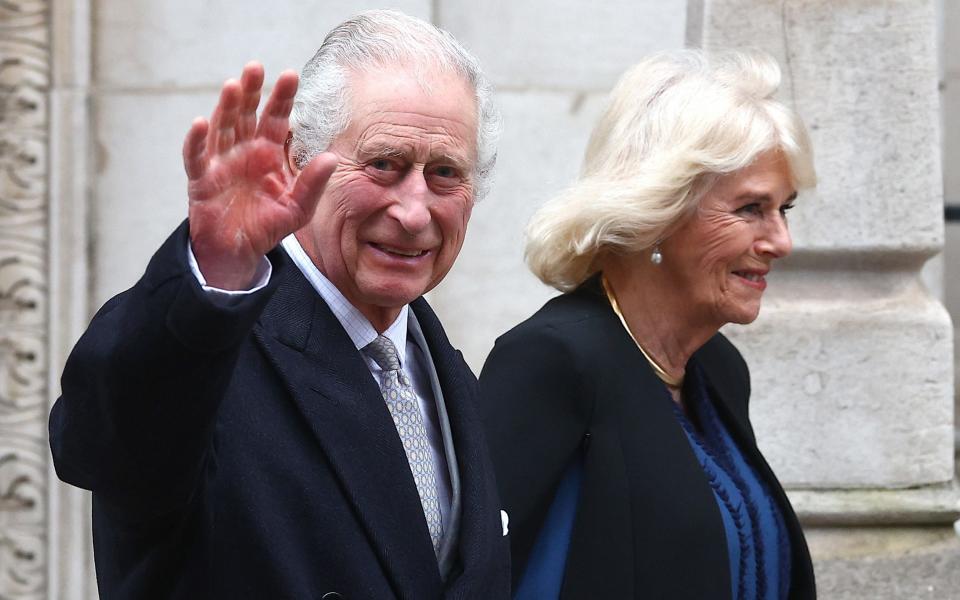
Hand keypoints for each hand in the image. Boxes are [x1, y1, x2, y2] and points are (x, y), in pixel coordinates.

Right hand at [183, 62, 337, 289]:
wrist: (239, 250)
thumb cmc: (267, 225)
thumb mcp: (298, 208)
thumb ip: (313, 184)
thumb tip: (331, 158)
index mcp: (268, 152)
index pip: (276, 118)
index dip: (281, 97)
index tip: (291, 75)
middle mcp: (244, 150)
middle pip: (246, 114)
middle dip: (251, 91)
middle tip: (256, 67)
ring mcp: (220, 161)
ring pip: (222, 127)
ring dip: (225, 107)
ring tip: (232, 86)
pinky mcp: (201, 179)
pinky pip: (196, 157)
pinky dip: (196, 140)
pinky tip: (199, 123)